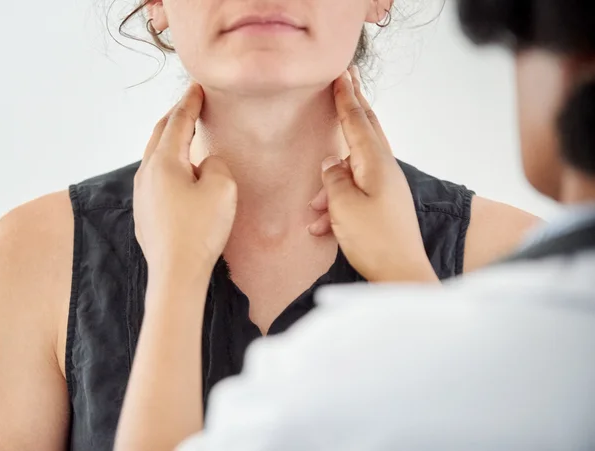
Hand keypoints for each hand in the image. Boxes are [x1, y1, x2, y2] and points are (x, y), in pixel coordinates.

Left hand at [134, 84, 237, 281]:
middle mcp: (146, 174)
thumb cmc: (199, 231)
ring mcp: (142, 195)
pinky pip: (156, 179)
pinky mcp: (145, 214)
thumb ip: (215, 164)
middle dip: (175, 117)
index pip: (177, 122)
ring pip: (155, 158)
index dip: (189, 103)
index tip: (196, 88)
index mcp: (163, 162)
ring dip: (170, 142)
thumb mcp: (221, 187)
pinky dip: (168, 166)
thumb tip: (203, 164)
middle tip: (189, 105)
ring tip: (185, 136)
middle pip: (159, 135)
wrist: (176, 273)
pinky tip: (179, 175)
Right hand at [307, 67, 437, 282]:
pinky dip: (336, 204)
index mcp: (376, 164)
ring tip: (315, 209)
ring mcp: (386, 187)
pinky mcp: (383, 205)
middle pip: (366, 131)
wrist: (400, 275)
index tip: (341, 75)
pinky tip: (320, 227)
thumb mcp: (343, 206)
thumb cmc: (374, 240)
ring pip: (353, 170)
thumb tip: (331, 163)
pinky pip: (354, 193)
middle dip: (353, 108)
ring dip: (331, 184)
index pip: (358, 122)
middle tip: (347, 82)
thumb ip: (333, 179)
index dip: (346, 98)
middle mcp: (384, 170)